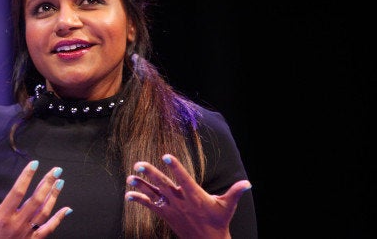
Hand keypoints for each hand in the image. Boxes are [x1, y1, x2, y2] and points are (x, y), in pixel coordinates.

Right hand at [0, 160, 71, 237]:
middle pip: (36, 200)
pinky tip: (67, 209)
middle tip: (57, 170)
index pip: (18, 192)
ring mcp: (26, 233)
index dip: (27, 177)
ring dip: (53, 196)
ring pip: (44, 212)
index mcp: (2, 217)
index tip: (34, 164)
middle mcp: (17, 224)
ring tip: (60, 182)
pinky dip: (59, 219)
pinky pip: (48, 229)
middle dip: (47, 183)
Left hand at [125, 154, 250, 238]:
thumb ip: (235, 192)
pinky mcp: (166, 215)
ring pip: (154, 195)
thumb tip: (248, 184)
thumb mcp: (227, 206)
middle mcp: (181, 201)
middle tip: (138, 164)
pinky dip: (139, 200)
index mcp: (195, 196)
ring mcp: (172, 208)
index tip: (167, 156)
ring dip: (141, 186)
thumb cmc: (218, 221)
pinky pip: (150, 206)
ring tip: (129, 178)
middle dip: (150, 174)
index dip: (176, 167)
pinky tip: (128, 195)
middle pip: (163, 185)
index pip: (184, 179)